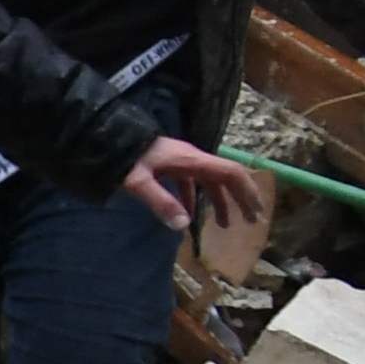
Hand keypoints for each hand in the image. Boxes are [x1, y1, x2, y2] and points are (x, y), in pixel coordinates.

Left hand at [123, 134, 262, 239]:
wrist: (110, 137)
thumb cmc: (125, 158)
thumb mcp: (139, 182)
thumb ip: (161, 202)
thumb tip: (184, 226)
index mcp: (193, 160)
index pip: (230, 173)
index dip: (245, 191)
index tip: (254, 211)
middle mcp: (194, 158)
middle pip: (227, 177)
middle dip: (241, 198)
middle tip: (251, 220)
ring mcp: (184, 161)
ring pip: (210, 181)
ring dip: (219, 202)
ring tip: (224, 225)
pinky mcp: (172, 165)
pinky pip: (191, 183)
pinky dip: (194, 200)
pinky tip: (190, 218)